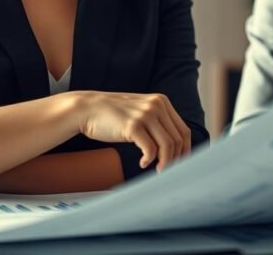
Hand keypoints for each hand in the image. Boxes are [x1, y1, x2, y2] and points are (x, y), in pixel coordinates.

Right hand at [74, 91, 190, 172]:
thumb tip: (174, 147)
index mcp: (162, 102)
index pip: (183, 131)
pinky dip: (149, 160)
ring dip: (166, 162)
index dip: (185, 150)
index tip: (180, 164)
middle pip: (178, 139)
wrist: (87, 108)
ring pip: (168, 145)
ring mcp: (145, 114)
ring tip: (158, 170)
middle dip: (176, 159)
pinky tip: (142, 164)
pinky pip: (150, 149)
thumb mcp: (141, 111)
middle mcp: (157, 105)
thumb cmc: (113, 115)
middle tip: (168, 171)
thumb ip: (157, 122)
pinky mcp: (133, 126)